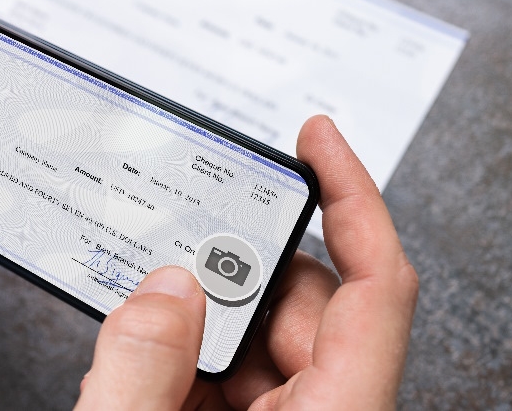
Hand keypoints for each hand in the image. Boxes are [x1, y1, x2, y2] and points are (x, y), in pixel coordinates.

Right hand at [76, 115, 418, 409]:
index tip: (318, 138)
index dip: (352, 196)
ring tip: (135, 323)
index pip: (376, 286)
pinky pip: (233, 374)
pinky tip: (136, 366)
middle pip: (303, 301)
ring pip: (261, 336)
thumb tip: (164, 289)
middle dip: (230, 266)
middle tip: (170, 248)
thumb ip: (142, 372)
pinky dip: (184, 357)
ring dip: (197, 320)